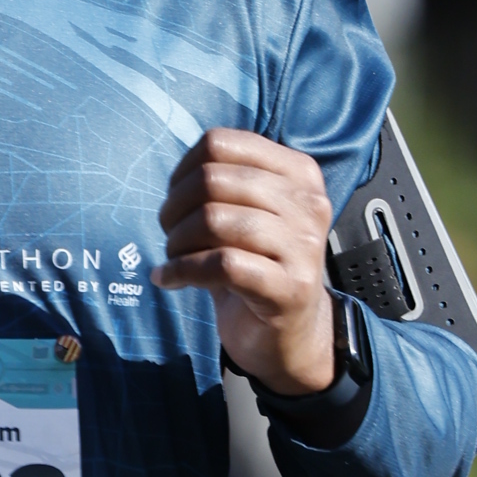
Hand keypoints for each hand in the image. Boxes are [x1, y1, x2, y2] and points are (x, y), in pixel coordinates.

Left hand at [156, 130, 336, 396]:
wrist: (290, 333)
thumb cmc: (260, 266)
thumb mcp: (248, 214)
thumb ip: (223, 184)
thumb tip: (177, 176)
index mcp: (298, 173)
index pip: (222, 144)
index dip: (183, 171)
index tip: (174, 198)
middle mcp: (307, 203)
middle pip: (213, 180)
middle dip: (175, 208)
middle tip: (168, 233)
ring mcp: (303, 246)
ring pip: (215, 220)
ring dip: (177, 241)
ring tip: (173, 257)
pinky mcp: (290, 287)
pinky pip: (221, 264)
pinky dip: (182, 271)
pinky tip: (169, 279)